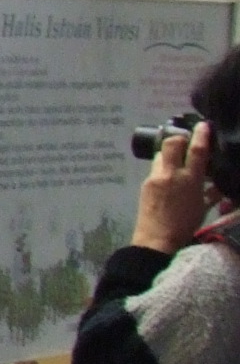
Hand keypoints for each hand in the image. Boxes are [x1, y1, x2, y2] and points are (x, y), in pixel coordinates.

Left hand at [135, 122, 214, 251]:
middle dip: (179, 138)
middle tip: (186, 141)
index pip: (197, 151)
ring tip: (178, 162)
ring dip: (170, 155)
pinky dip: (164, 169)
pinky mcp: (145, 183)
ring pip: (162, 155)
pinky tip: (169, 178)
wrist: (157, 239)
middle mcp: (171, 174)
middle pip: (172, 143)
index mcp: (190, 180)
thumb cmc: (185, 226)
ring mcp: (155, 177)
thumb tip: (218, 185)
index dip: (201, 135)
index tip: (203, 124)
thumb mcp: (203, 208)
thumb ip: (211, 193)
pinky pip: (156, 169)